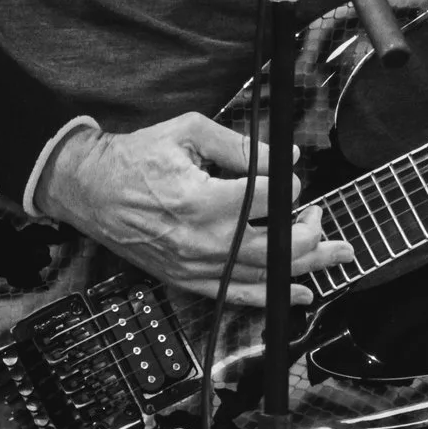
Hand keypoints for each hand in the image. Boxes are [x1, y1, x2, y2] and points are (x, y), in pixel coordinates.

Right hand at [31, 112, 353, 306]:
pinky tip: (302, 293)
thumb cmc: (136, 156)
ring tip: (338, 254)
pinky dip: (273, 297)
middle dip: (311, 231)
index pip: (270, 198)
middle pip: (278, 247)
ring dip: (308, 266)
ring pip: (266, 274)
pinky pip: (238, 295)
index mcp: (203, 201)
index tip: (290, 178)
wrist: (89, 189)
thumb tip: (283, 159)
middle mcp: (202, 241)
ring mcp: (195, 266)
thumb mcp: (189, 132)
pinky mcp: (187, 279)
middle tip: (321, 214)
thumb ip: (240, 145)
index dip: (289, 185)